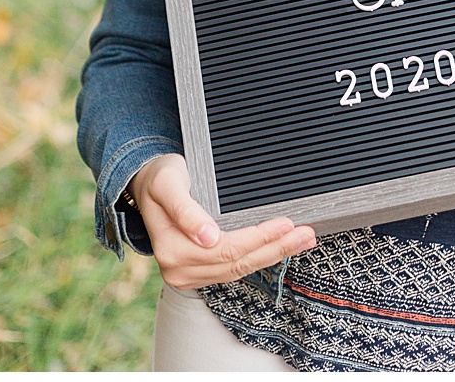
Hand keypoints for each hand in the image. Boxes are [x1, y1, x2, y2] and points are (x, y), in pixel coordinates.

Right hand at [131, 153, 315, 287]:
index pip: (226, 250)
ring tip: (303, 241)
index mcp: (172, 250)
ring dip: (274, 255)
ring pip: (240, 269)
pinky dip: (260, 258)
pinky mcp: (199, 272)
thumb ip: (186, 211)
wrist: (147, 186)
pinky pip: (234, 269)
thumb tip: (207, 237)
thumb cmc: (160, 180)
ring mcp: (188, 274)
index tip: (286, 224)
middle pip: (238, 263)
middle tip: (306, 234)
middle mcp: (179, 269)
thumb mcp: (169, 186)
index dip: (258, 238)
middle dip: (275, 248)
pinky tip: (280, 248)